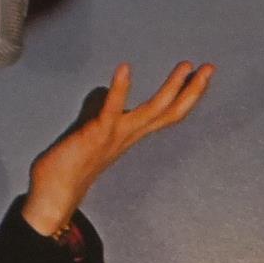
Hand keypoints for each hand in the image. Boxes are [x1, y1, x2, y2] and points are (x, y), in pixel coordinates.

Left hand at [22, 61, 212, 236]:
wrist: (54, 196)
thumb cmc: (67, 168)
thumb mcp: (91, 137)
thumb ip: (101, 119)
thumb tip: (100, 99)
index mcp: (129, 136)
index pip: (165, 115)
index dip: (185, 97)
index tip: (200, 78)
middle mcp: (128, 136)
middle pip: (169, 112)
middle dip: (192, 91)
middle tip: (209, 68)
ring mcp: (116, 135)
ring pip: (153, 111)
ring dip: (171, 88)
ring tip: (185, 66)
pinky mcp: (97, 133)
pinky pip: (112, 108)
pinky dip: (120, 89)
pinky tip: (125, 68)